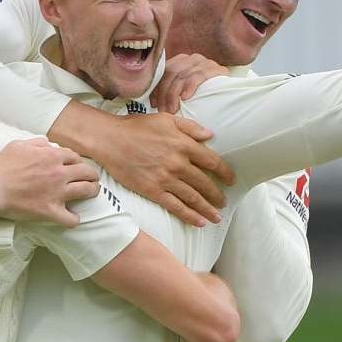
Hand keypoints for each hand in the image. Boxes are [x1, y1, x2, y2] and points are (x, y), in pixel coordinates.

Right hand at [0, 138, 100, 226]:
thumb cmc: (2, 166)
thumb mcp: (19, 145)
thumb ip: (37, 143)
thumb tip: (49, 144)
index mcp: (52, 156)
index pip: (75, 157)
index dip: (77, 162)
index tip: (75, 166)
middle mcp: (59, 173)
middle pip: (87, 172)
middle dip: (91, 175)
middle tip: (91, 179)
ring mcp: (57, 193)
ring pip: (87, 191)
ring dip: (92, 191)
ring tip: (92, 193)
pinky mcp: (50, 211)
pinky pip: (71, 219)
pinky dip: (74, 219)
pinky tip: (72, 217)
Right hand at [93, 111, 232, 226]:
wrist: (110, 140)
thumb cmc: (137, 127)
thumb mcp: (166, 119)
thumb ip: (190, 127)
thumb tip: (210, 135)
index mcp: (183, 144)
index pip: (212, 161)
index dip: (225, 172)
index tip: (231, 180)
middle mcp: (178, 163)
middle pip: (204, 183)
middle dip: (217, 195)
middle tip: (223, 202)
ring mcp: (165, 179)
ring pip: (193, 197)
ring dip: (207, 209)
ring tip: (216, 217)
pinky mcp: (152, 190)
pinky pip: (175, 206)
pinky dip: (189, 216)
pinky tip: (199, 222)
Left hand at [149, 53, 225, 114]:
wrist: (227, 95)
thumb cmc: (201, 96)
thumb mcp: (181, 91)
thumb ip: (168, 91)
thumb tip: (152, 103)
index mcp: (180, 61)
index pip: (163, 72)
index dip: (156, 88)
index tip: (154, 104)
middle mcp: (191, 58)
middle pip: (171, 73)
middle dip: (165, 94)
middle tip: (163, 111)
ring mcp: (203, 62)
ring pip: (182, 75)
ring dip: (174, 94)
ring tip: (172, 110)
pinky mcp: (215, 68)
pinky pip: (198, 75)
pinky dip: (190, 86)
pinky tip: (185, 97)